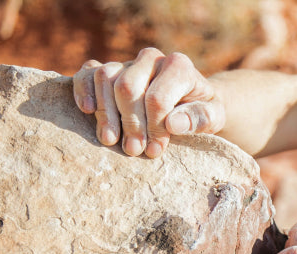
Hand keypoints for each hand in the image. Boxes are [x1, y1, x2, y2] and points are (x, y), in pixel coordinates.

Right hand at [72, 47, 225, 157]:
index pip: (157, 98)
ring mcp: (128, 62)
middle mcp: (151, 58)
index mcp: (179, 66)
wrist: (192, 102)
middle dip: (129, 123)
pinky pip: (87, 72)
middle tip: (133, 151)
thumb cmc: (201, 110)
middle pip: (127, 87)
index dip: (154, 127)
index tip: (156, 150)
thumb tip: (174, 124)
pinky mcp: (109, 70)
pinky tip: (87, 111)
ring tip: (110, 141)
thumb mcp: (214, 117)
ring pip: (105, 77)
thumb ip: (199, 119)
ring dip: (105, 113)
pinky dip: (82, 89)